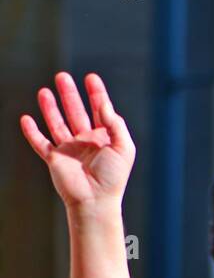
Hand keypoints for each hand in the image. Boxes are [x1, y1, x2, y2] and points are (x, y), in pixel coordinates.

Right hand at [20, 72, 134, 211]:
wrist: (95, 201)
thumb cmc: (112, 178)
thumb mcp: (123, 148)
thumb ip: (115, 124)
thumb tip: (104, 104)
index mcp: (104, 138)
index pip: (99, 110)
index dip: (96, 94)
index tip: (91, 78)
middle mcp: (86, 142)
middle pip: (76, 112)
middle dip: (69, 94)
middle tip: (62, 76)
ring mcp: (69, 150)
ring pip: (57, 124)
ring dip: (50, 108)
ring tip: (44, 91)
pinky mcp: (54, 160)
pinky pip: (40, 143)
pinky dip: (32, 132)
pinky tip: (26, 118)